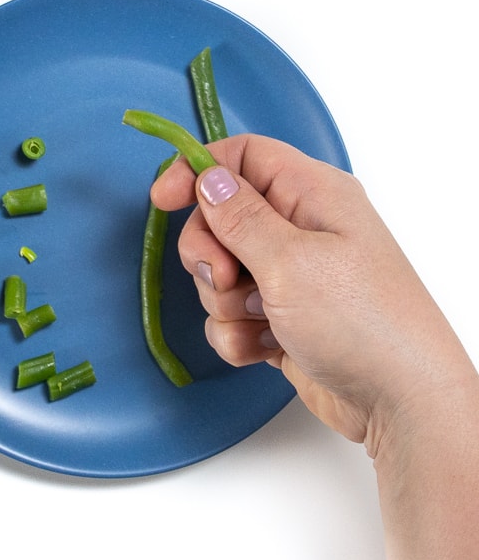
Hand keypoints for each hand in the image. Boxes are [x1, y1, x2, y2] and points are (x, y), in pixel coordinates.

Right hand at [151, 134, 473, 450]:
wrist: (397, 403)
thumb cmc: (359, 321)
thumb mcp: (290, 260)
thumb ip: (240, 216)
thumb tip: (209, 178)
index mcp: (310, 194)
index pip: (242, 157)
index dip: (197, 171)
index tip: (162, 200)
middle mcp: (298, 229)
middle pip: (220, 219)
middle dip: (209, 255)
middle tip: (227, 280)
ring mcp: (288, 276)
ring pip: (220, 273)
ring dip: (226, 304)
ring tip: (262, 319)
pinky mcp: (279, 317)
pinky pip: (231, 315)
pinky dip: (238, 334)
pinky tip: (266, 348)